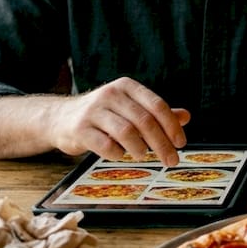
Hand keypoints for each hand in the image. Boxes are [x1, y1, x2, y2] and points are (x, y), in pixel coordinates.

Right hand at [50, 77, 189, 165]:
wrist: (61, 118)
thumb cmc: (103, 115)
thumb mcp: (130, 108)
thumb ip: (156, 113)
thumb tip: (186, 117)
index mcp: (127, 87)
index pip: (157, 105)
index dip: (172, 126)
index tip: (181, 144)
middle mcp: (110, 94)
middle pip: (144, 121)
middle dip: (162, 144)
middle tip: (171, 160)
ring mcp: (93, 111)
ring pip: (126, 132)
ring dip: (140, 148)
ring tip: (143, 155)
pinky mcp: (79, 129)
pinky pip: (104, 145)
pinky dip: (117, 153)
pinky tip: (119, 155)